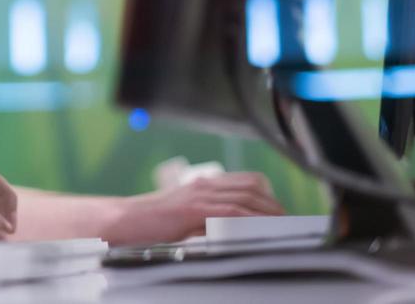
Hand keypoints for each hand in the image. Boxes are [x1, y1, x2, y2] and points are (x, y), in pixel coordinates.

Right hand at [100, 172, 284, 245]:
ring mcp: (199, 195)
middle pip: (252, 187)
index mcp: (202, 184)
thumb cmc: (149, 224)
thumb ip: (207, 220)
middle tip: (291, 224)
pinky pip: (231, 212)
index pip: (247, 181)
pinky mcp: (194, 209)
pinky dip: (251, 220)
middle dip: (275, 206)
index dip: (269, 196)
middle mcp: (204, 184)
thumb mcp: (183, 218)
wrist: (123, 221)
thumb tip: (234, 233)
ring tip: (284, 229)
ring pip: (246, 199)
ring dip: (269, 214)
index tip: (282, 214)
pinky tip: (262, 231)